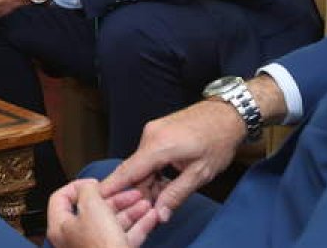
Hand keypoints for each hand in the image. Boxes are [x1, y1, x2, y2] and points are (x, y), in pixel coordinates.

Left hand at [47, 179, 159, 247]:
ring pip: (113, 223)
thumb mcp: (92, 206)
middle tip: (131, 192)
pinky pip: (126, 237)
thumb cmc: (101, 247)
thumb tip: (87, 186)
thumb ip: (87, 190)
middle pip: (93, 210)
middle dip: (116, 198)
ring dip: (131, 210)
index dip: (77, 186)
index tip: (95, 183)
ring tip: (147, 203)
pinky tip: (152, 217)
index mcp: (62, 226)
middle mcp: (76, 238)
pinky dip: (139, 226)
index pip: (60, 199)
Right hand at [99, 101, 247, 221]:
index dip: (112, 187)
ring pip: (141, 164)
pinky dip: (152, 170)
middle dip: (138, 191)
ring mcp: (153, 130)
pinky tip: (165, 180)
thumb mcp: (200, 173)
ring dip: (147, 181)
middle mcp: (150, 135)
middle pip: (133, 169)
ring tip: (164, 195)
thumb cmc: (218, 140)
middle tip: (151, 208)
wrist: (228, 113)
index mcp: (158, 146)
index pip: (127, 171)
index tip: (98, 198)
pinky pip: (147, 155)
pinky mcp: (157, 130)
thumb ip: (176, 194)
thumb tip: (160, 214)